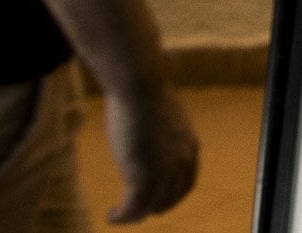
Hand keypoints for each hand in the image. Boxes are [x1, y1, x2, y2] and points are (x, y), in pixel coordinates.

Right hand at [104, 79, 199, 223]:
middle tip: (136, 211)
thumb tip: (149, 132)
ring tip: (120, 216)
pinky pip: (133, 207)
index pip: (187, 182)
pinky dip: (122, 216)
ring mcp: (164, 169)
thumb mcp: (162, 116)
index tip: (157, 200)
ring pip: (151, 206)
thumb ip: (161, 132)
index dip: (172, 195)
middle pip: (170, 198)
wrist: (140, 85)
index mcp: (189, 146)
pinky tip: (111, 216)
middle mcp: (182, 161)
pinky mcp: (142, 174)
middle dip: (154, 207)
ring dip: (134, 215)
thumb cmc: (144, 92)